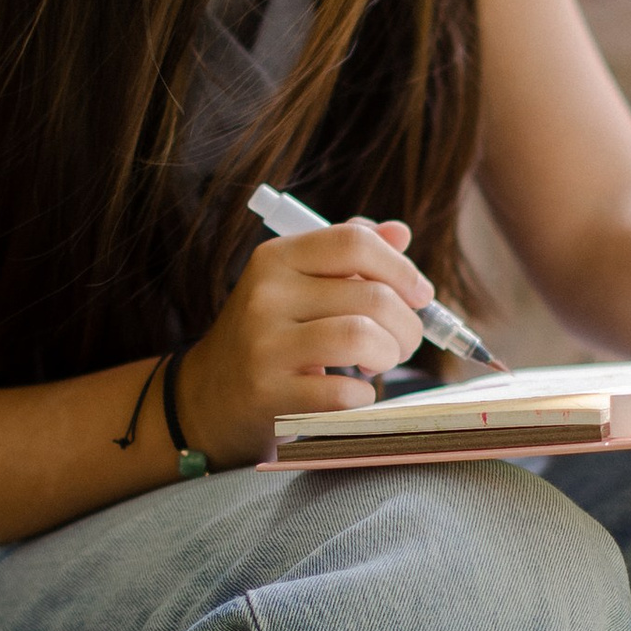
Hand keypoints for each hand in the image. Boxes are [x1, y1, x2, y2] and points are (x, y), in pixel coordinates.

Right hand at [175, 217, 432, 467]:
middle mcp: (266, 295)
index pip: (354, 243)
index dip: (402, 268)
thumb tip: (399, 233)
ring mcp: (264, 345)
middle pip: (372, 297)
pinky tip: (353, 394)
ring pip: (362, 338)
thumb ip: (346, 255)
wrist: (209, 395)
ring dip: (388, 355)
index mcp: (276, 258)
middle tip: (404, 342)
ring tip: (380, 363)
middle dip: (407, 325)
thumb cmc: (269, 334)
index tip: (420, 294)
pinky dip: (363, 397)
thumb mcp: (296, 284)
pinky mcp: (269, 394)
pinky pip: (344, 393)